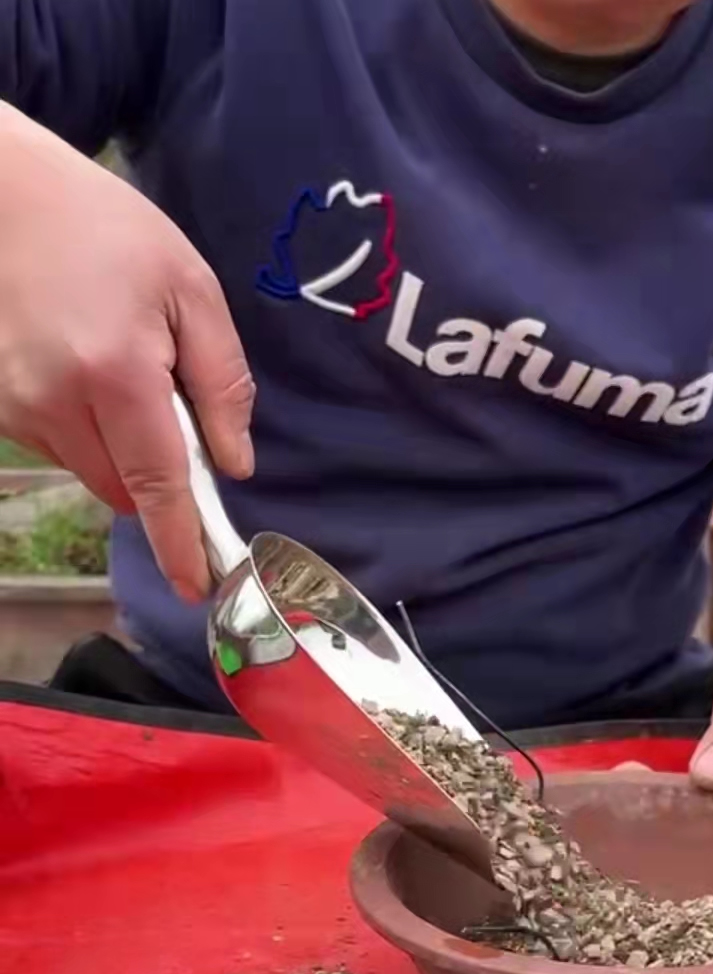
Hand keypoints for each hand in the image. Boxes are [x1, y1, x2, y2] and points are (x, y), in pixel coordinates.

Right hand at [0, 105, 253, 600]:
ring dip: (119, 447)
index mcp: (116, 374)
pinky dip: (83, 426)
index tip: (199, 587)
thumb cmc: (103, 227)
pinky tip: (80, 361)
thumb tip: (234, 464)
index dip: (181, 543)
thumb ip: (222, 382)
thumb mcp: (189, 287)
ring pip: (92, 471)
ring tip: (116, 361)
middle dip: (157, 476)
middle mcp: (56, 402)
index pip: (158, 486)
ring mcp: (16, 408)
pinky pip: (58, 445)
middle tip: (166, 399)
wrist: (2, 192)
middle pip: (126, 490)